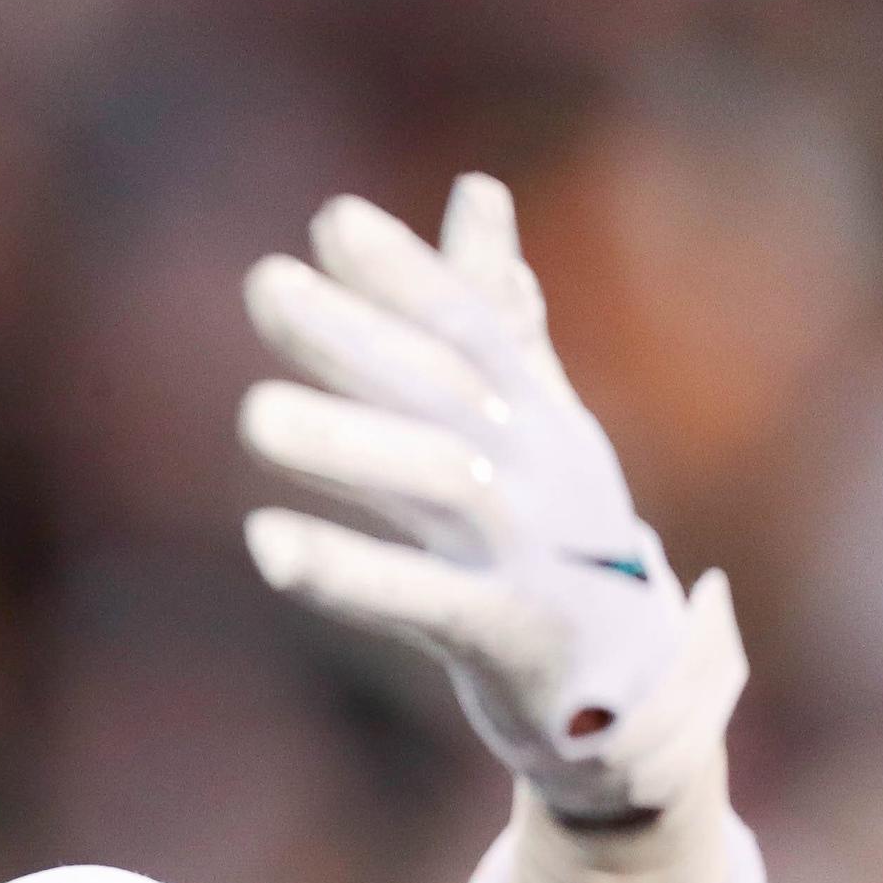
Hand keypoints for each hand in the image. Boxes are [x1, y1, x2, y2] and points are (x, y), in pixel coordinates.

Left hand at [237, 175, 741, 822]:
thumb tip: (476, 190)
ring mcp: (531, 553)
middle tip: (264, 283)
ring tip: (251, 415)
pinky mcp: (509, 637)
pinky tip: (267, 543)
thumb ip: (496, 311)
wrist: (631, 692)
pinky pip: (426, 603)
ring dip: (348, 445)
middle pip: (447, 390)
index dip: (408, 274)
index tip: (330, 222)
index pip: (472, 328)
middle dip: (357, 334)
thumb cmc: (560, 537)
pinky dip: (349, 573)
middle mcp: (542, 470)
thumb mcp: (535, 417)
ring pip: (443, 485)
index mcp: (539, 416)